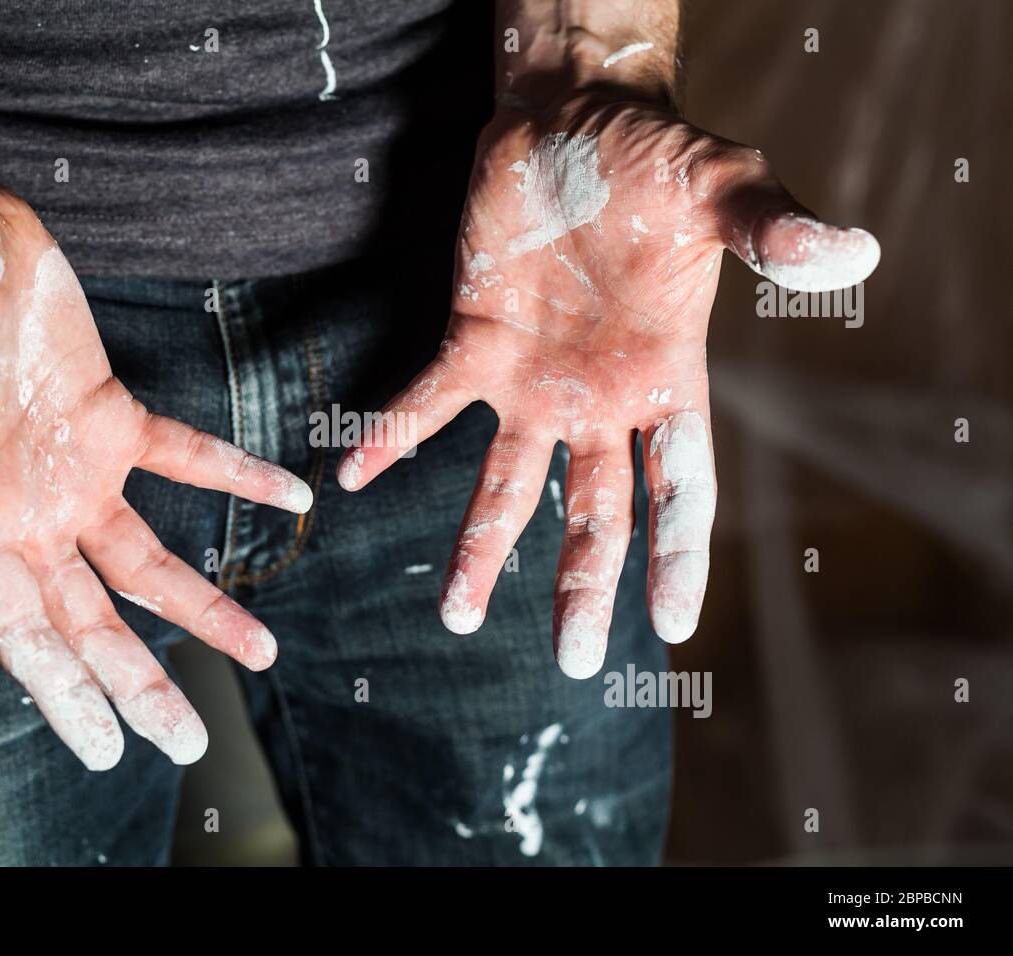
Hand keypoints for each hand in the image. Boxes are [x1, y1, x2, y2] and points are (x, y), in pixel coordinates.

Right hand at [0, 182, 311, 768]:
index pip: (16, 626)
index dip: (59, 690)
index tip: (105, 747)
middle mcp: (27, 510)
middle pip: (89, 620)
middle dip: (136, 683)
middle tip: (189, 741)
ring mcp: (75, 470)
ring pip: (143, 563)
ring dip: (200, 609)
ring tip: (262, 652)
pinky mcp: (112, 416)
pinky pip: (184, 458)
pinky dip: (234, 475)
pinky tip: (290, 498)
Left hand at [337, 97, 878, 677]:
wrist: (573, 119)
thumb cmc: (656, 156)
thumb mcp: (726, 184)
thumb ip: (774, 228)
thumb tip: (853, 251)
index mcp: (667, 378)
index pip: (681, 485)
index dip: (678, 553)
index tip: (671, 625)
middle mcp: (598, 399)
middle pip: (596, 510)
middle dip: (584, 583)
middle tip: (574, 660)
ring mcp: (533, 380)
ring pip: (508, 482)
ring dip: (482, 546)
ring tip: (455, 614)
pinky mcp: (474, 343)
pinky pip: (427, 402)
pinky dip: (393, 436)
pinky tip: (353, 476)